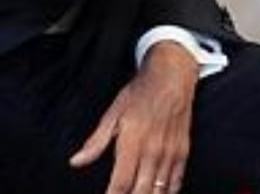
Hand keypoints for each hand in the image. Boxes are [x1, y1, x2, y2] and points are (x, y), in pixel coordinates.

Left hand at [69, 42, 198, 193]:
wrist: (172, 77)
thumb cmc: (140, 93)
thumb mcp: (113, 114)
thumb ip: (96, 142)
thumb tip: (76, 161)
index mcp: (132, 143)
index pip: (120, 184)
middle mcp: (153, 151)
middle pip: (141, 191)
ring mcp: (170, 153)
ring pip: (159, 190)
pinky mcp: (182, 151)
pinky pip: (176, 181)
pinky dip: (167, 192)